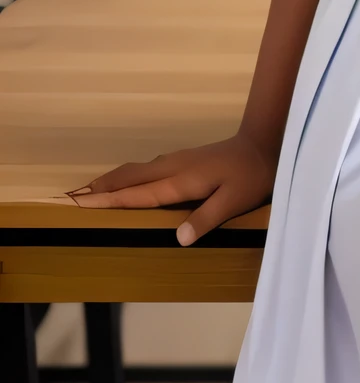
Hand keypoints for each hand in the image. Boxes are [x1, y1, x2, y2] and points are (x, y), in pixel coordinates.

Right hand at [62, 131, 277, 246]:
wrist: (264, 143)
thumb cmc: (252, 175)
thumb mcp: (234, 201)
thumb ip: (206, 218)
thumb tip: (177, 239)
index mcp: (181, 180)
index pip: (137, 194)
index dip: (109, 201)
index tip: (81, 204)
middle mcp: (172, 167)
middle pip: (128, 177)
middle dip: (100, 188)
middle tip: (71, 199)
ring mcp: (176, 161)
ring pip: (135, 170)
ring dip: (111, 181)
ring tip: (89, 194)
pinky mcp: (181, 160)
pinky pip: (145, 169)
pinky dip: (126, 178)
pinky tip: (125, 186)